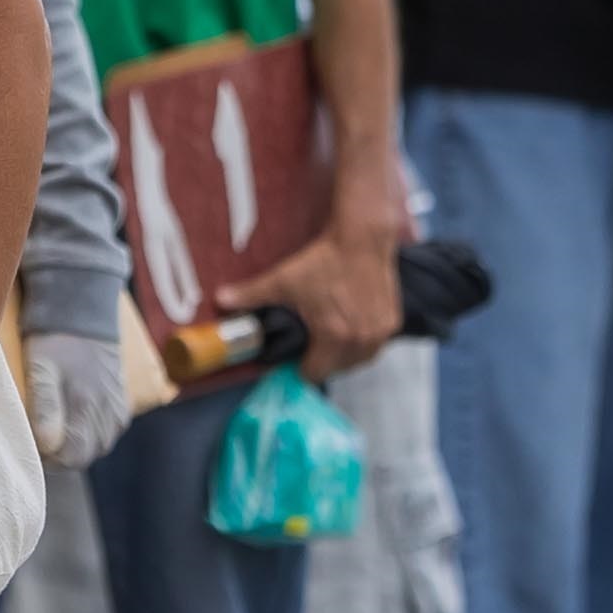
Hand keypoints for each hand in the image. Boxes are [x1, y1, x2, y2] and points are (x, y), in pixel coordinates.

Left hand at [26, 329, 131, 470]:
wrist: (84, 317)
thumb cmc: (54, 344)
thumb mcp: (40, 368)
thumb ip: (44, 406)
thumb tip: (48, 444)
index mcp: (86, 406)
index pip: (70, 458)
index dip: (47, 457)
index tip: (31, 440)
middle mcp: (108, 413)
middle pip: (83, 457)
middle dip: (60, 453)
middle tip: (40, 434)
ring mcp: (118, 412)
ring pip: (96, 448)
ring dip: (76, 445)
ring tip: (56, 425)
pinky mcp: (123, 408)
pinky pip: (107, 435)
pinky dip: (90, 434)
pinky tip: (75, 418)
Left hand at [219, 151, 415, 376]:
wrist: (362, 239)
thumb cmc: (325, 260)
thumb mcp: (284, 279)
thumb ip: (251, 295)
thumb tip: (221, 300)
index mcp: (333, 337)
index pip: (314, 373)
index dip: (301, 365)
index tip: (297, 354)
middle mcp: (360, 341)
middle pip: (336, 370)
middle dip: (323, 360)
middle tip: (312, 341)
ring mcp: (379, 333)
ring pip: (358, 361)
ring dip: (344, 355)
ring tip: (331, 336)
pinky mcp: (392, 324)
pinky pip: (374, 347)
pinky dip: (363, 343)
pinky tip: (351, 329)